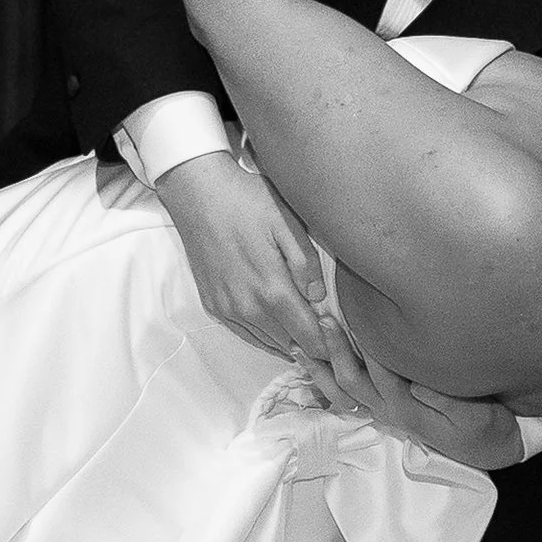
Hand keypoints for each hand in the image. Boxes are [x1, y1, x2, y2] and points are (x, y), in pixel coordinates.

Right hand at [153, 150, 337, 365]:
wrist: (198, 194)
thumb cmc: (246, 202)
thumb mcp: (287, 223)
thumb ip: (307, 265)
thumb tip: (319, 298)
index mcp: (273, 290)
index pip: (309, 337)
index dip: (329, 347)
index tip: (343, 346)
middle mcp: (248, 308)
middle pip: (290, 345)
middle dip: (312, 347)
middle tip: (332, 344)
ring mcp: (228, 308)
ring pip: (268, 342)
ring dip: (289, 344)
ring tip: (309, 338)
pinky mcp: (214, 304)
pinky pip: (245, 334)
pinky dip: (265, 336)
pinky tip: (278, 330)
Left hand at [312, 321, 522, 472]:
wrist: (491, 449)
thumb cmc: (484, 429)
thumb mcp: (474, 415)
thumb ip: (444, 399)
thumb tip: (416, 381)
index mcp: (409, 408)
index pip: (381, 371)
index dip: (366, 342)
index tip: (353, 311)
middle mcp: (389, 410)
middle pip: (350, 379)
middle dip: (334, 348)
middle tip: (321, 317)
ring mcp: (384, 411)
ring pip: (341, 391)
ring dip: (319, 368)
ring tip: (299, 343)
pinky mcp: (385, 410)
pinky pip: (345, 398)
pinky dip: (325, 382)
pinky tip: (311, 366)